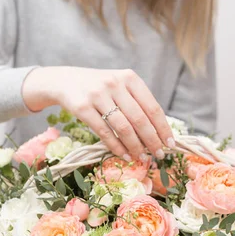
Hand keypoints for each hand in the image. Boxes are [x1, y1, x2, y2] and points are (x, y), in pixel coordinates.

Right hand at [22, 66, 175, 159]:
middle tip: (159, 155)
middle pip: (140, 119)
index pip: (152, 107)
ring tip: (142, 157)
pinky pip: (104, 132)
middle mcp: (115, 84)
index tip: (170, 144)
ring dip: (135, 147)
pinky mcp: (82, 107)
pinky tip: (124, 155)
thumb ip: (137, 102)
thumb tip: (158, 132)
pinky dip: (116, 146)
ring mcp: (97, 95)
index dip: (163, 128)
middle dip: (152, 141)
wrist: (65, 81)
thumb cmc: (99, 88)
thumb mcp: (120, 86)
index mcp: (129, 78)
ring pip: (123, 127)